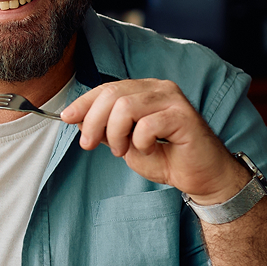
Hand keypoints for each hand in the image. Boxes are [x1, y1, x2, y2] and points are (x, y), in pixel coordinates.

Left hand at [60, 79, 248, 203]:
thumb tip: (76, 118)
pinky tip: (150, 149)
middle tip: (90, 145)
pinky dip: (140, 142)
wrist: (200, 177)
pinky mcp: (184, 116)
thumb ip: (106, 129)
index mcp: (145, 90)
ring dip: (116, 134)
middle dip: (93, 122)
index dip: (84, 102)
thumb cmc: (166, 158)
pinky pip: (147, 125)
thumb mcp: (126, 143)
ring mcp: (173, 99)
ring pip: (126, 107)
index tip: (66, 118)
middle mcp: (159, 88)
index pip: (107, 88)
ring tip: (124, 151)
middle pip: (112, 95)